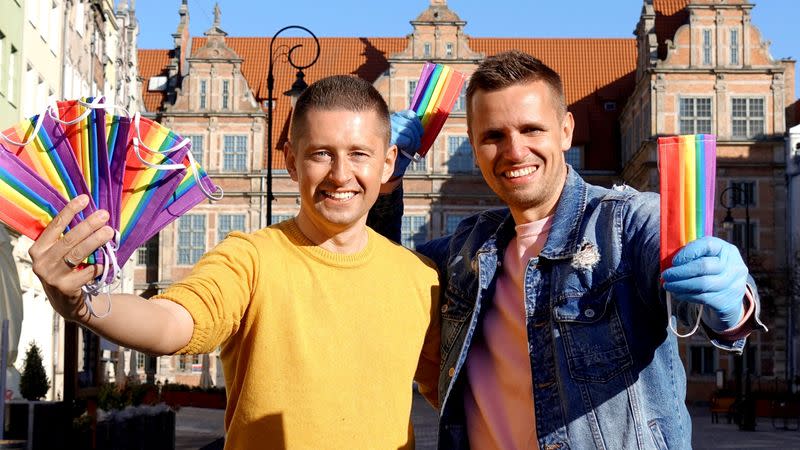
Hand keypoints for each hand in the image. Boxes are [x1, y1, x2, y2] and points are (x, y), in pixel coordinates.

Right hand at [28, 195, 114, 320]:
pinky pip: (87, 272)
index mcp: (38, 250)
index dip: (70, 211)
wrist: (66, 302)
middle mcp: (41, 262)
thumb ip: (68, 237)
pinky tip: (107, 261)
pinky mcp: (66, 288)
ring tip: (110, 232)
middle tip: (104, 215)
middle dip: (88, 225)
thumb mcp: (59, 254)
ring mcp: (52, 277)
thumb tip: (92, 214)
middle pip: (68, 239)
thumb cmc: (66, 271)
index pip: (55, 226)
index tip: (84, 199)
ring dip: (95, 241)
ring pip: (77, 254)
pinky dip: (99, 265)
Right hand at [390, 110, 422, 178]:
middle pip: (411, 122)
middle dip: (417, 136)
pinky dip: (409, 145)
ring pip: (408, 130)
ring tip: (409, 149)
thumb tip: (427, 124)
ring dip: (413, 142)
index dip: (418, 124)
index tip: (420, 134)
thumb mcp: (408, 139)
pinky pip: (405, 138)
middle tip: (415, 146)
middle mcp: (390, 121)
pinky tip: (404, 150)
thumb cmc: (399, 153)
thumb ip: (413, 131)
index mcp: (395, 119)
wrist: (389, 167)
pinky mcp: (387, 138)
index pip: (410, 114)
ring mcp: (388, 128)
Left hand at [661, 236, 746, 329]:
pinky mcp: (727, 300)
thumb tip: (668, 262)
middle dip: (680, 272)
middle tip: (666, 275)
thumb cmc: (713, 272)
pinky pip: (702, 297)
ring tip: (668, 285)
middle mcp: (733, 266)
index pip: (707, 245)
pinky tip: (677, 293)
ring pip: (702, 284)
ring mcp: (732, 284)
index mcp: (727, 250)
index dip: (688, 252)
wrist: (731, 297)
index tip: (674, 261)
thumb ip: (693, 256)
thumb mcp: (709, 259)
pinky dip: (686, 295)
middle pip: (704, 266)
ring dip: (680, 285)